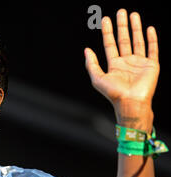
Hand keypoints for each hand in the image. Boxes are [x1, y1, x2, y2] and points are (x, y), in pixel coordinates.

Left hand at [84, 9, 159, 131]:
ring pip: (138, 41)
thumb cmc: (114, 93)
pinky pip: (152, 49)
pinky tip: (149, 28)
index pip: (110, 44)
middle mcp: (127, 62)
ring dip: (136, 28)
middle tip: (121, 12)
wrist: (131, 102)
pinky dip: (151, 39)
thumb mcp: (98, 78)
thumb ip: (91, 64)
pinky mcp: (151, 65)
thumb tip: (86, 49)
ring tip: (133, 15)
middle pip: (124, 39)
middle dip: (122, 26)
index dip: (108, 32)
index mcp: (114, 65)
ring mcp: (139, 63)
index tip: (105, 19)